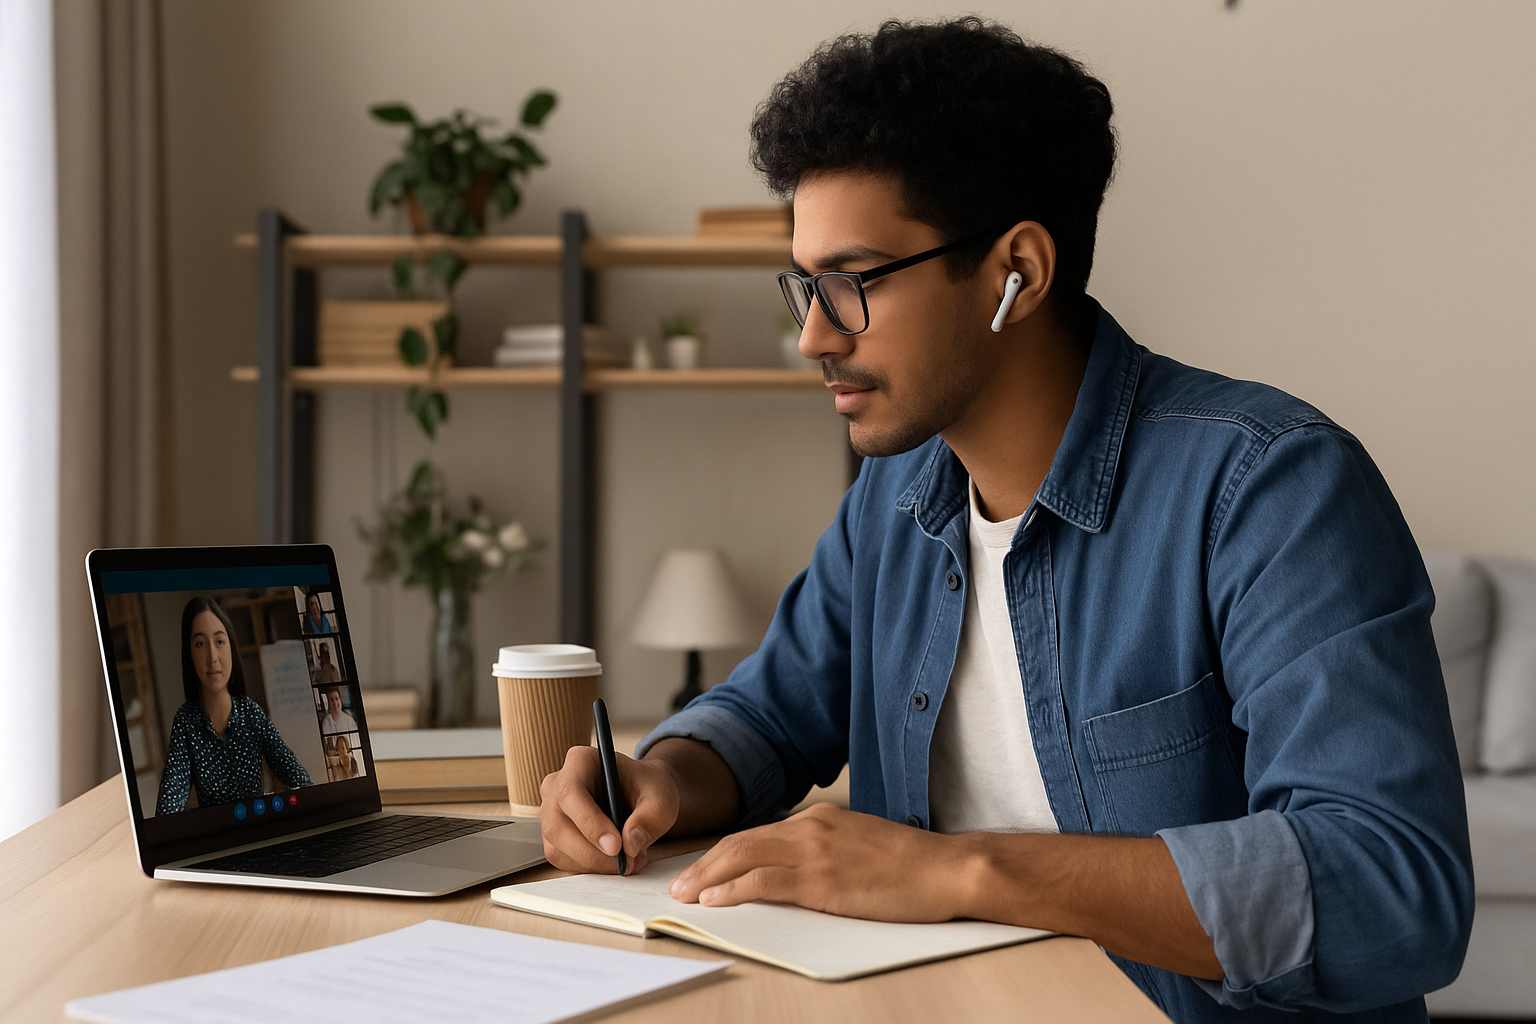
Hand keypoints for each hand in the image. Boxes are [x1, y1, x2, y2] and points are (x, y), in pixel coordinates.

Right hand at [538, 745, 679, 874]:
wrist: (641, 795)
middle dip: (592, 853)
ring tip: (629, 860)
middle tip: (626, 863)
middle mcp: (557, 784)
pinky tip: (614, 861)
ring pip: (558, 848)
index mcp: (580, 762)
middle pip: (558, 826)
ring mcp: (550, 812)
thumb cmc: (647, 788)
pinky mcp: (553, 836)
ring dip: (594, 864)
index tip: (616, 846)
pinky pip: (562, 860)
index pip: (571, 793)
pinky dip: (589, 868)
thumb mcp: (662, 797)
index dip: (590, 823)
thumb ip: (650, 817)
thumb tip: (629, 843)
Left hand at [666, 803, 971, 921]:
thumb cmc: (910, 863)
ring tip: (685, 894)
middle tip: (678, 883)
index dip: (723, 852)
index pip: (757, 833)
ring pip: (743, 859)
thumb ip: (826, 847)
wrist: (944, 868)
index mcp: (819, 818)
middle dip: (704, 864)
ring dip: (708, 878)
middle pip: (741, 843)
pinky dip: (732, 890)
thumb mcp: (859, 842)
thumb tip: (797, 866)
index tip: (702, 869)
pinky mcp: (823, 881)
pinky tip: (715, 900)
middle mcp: (811, 828)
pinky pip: (764, 883)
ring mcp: (815, 853)